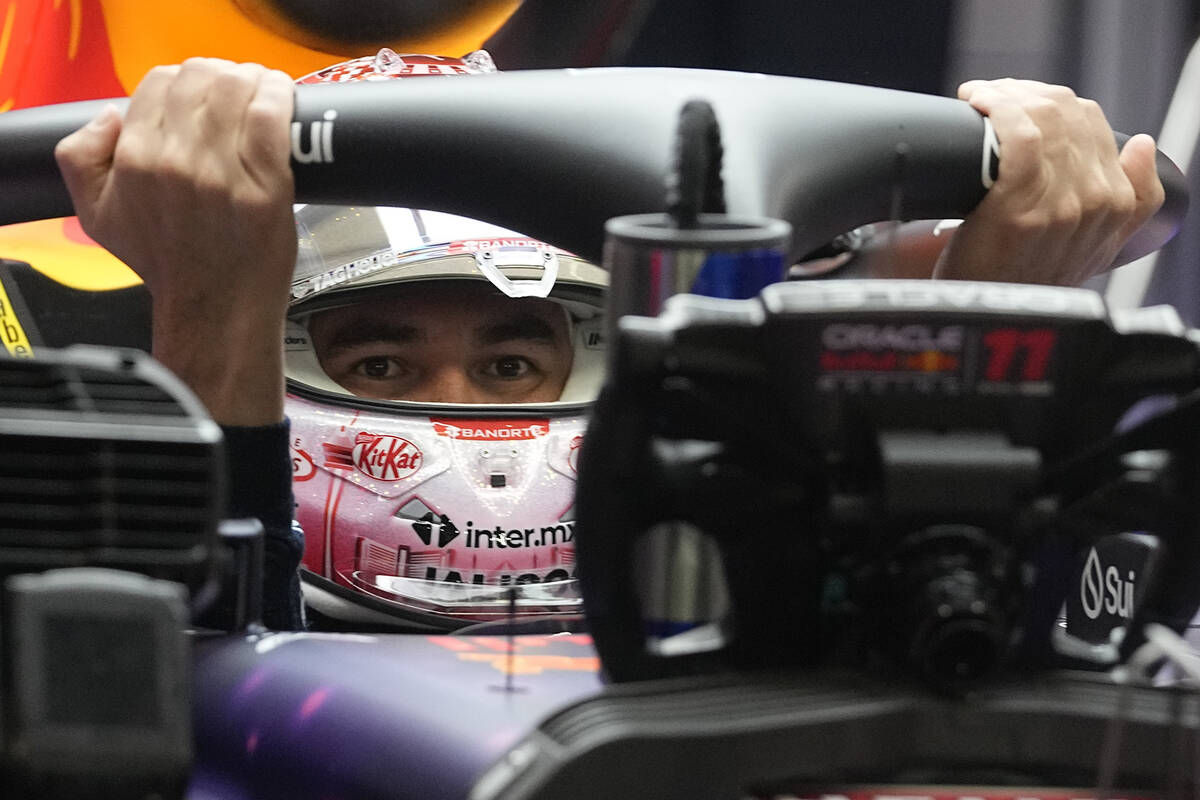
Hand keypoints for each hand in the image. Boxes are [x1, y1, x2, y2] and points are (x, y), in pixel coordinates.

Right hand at [55, 58, 295, 424]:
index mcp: (135, 160)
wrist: (216, 310)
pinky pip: (271, 116)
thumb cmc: (170, 264)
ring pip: (237, 88)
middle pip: (200, 77)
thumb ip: (80, 158)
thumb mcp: (97, 215)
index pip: (158, 82)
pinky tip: (280, 98)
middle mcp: (176, 161)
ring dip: (253, 79)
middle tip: (236, 90)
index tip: (202, 94)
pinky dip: (277, 96)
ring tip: (262, 90)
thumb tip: (109, 116)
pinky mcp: (268, 185)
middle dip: (221, 75)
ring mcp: (224, 173)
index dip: (184, 81)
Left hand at [933, 78, 1164, 285]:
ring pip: (1043, 118)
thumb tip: (1142, 147)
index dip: (1050, 102)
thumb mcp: (1092, 252)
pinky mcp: (1019, 208)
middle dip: (1023, 94)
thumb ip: (1131, 204)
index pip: (1093, 122)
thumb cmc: (1023, 283)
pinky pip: (1018, 135)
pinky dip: (996, 110)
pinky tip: (977, 105)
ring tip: (980, 101)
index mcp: (1119, 205)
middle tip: (991, 98)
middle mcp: (1097, 202)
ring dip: (1005, 96)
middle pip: (1067, 114)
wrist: (986, 324)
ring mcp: (1060, 206)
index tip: (1017, 101)